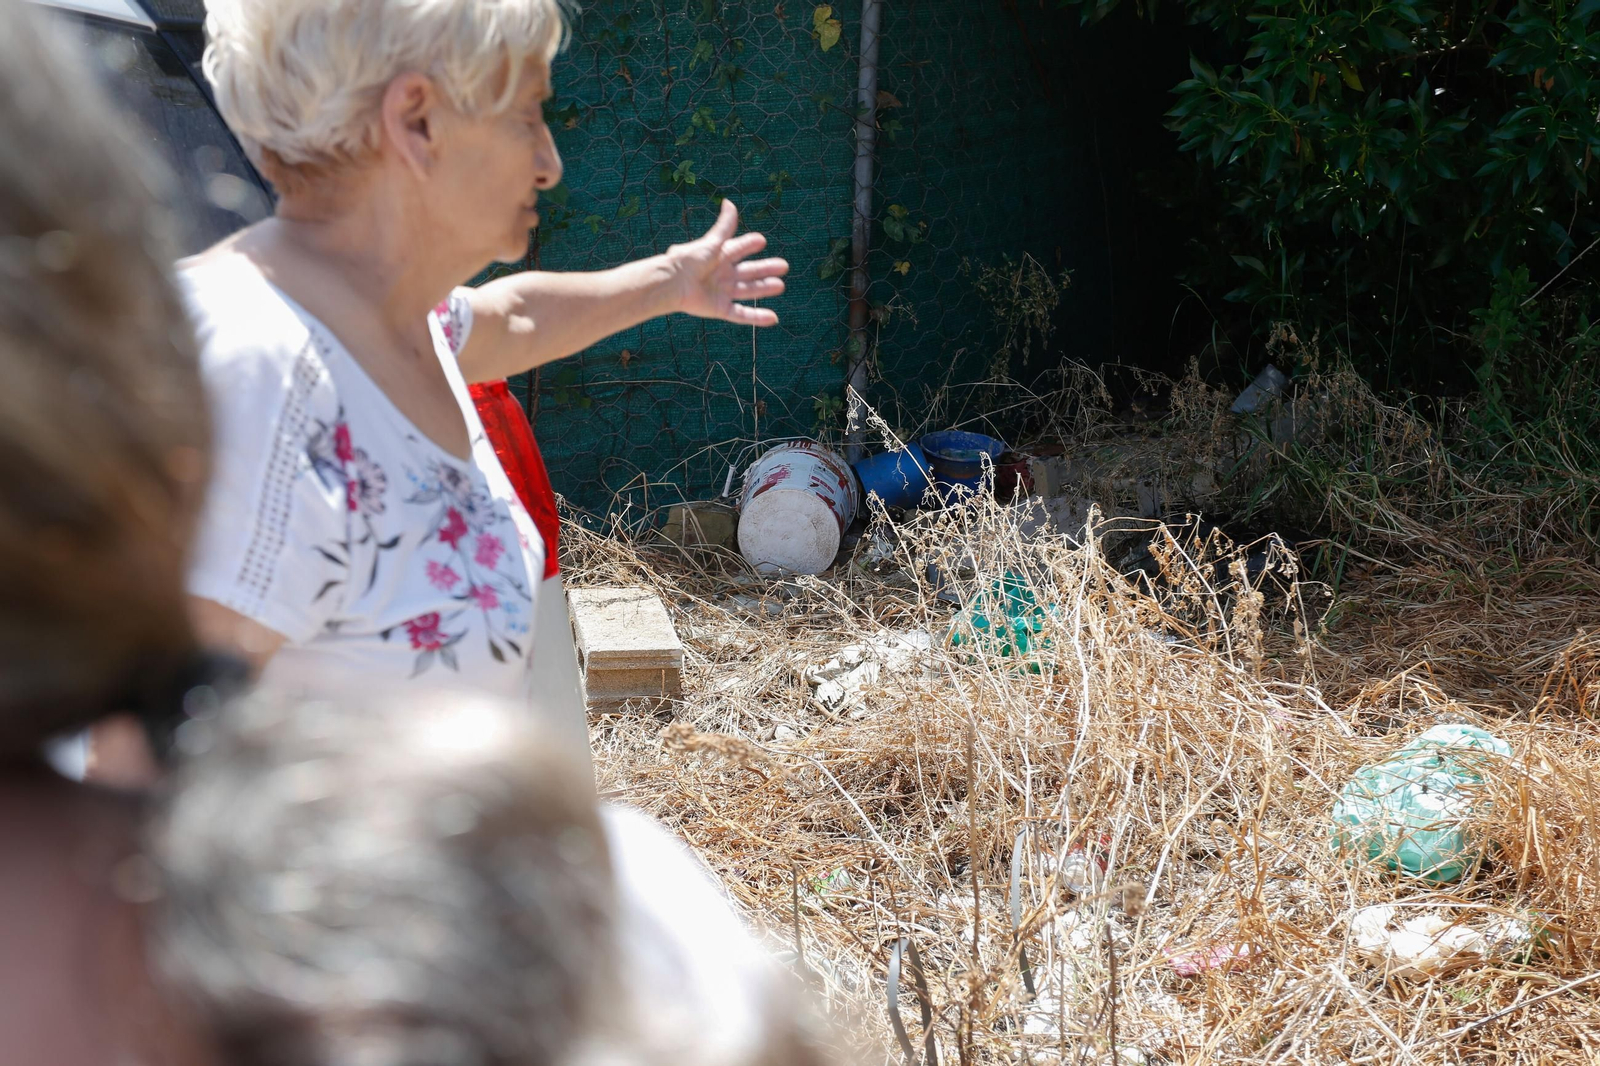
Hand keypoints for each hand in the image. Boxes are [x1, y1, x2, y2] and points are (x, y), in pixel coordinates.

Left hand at [668, 199, 788, 326]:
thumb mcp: (711, 242)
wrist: (673, 284)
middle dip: (766, 268)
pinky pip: (741, 314)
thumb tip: (729, 202)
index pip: (739, 249)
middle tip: (783, 266)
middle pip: (749, 271)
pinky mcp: (720, 308)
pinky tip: (772, 318)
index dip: (749, 244)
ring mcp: (722, 292)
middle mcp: (723, 274)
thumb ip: (724, 226)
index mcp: (720, 256)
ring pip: (748, 291)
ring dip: (764, 289)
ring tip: (780, 285)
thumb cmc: (689, 260)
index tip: (761, 241)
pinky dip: (757, 317)